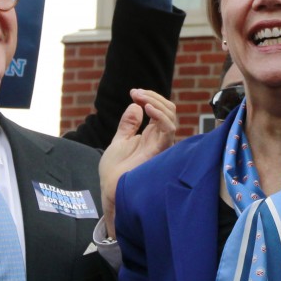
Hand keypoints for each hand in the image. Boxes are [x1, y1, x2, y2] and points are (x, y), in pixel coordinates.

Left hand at [99, 89, 176, 237]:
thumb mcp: (119, 140)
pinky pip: (168, 130)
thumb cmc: (114, 169)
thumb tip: (135, 105)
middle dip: (153, 96)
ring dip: (156, 103)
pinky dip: (160, 116)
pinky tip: (147, 109)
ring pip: (171, 117)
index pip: (160, 109)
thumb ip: (128, 124)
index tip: (133, 92)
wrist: (110, 187)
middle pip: (169, 109)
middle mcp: (159, 138)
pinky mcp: (159, 151)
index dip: (150, 97)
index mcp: (150, 134)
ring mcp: (160, 144)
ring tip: (141, 98)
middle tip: (136, 93)